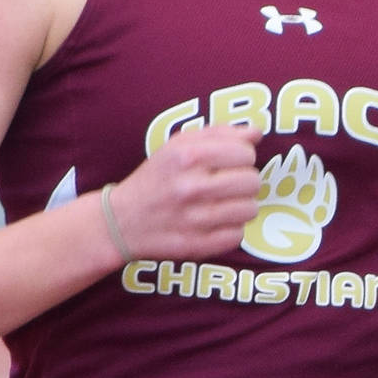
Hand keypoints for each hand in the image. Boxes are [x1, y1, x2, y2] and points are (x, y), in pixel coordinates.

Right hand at [104, 126, 263, 259]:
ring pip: (250, 209)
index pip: (245, 152)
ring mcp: (194, 219)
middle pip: (252, 181)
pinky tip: (214, 223)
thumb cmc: (156, 179)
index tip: (230, 162)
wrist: (121, 221)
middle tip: (228, 184)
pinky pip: (238, 235)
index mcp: (186, 156)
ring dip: (241, 206)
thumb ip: (218, 134)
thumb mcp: (177, 146)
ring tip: (222, 204)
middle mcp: (190, 187)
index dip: (243, 157)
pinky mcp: (197, 245)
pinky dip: (230, 229)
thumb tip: (256, 132)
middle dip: (245, 181)